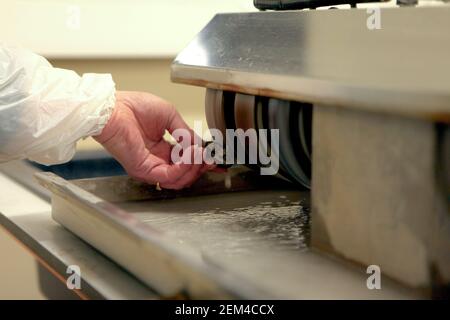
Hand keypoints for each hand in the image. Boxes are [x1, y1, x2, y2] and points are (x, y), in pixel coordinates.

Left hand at [94, 91, 212, 189]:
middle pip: (187, 174)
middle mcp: (158, 161)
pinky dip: (184, 166)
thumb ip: (186, 132)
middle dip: (201, 165)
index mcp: (163, 149)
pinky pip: (170, 176)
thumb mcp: (170, 116)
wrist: (113, 107)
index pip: (187, 163)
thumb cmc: (134, 107)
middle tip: (208, 155)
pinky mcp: (144, 170)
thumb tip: (200, 145)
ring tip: (197, 152)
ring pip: (181, 179)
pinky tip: (189, 154)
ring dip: (194, 166)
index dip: (203, 162)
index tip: (216, 161)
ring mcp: (151, 167)